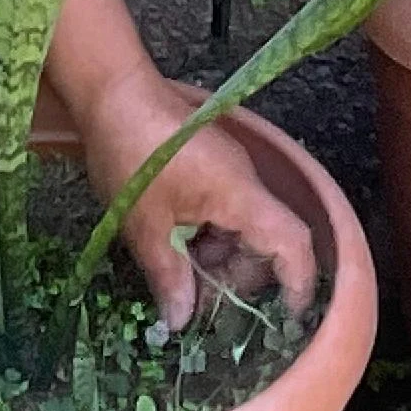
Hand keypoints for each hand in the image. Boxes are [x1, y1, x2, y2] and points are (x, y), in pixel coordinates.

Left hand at [75, 72, 319, 331]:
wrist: (112, 89)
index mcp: (240, 194)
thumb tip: (180, 322)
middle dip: (236, 278)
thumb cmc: (131, 153)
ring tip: (173, 271)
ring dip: (215, 257)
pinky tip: (170, 243)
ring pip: (240, 228)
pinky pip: (223, 209)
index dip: (297, 283)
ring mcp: (229, 170)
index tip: (285, 318)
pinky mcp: (211, 163)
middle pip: (264, 241)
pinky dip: (204, 234)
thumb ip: (169, 276)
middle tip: (193, 300)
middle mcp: (246, 181)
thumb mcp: (144, 225)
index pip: (292, 243)